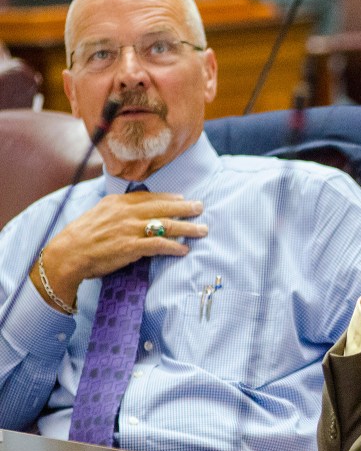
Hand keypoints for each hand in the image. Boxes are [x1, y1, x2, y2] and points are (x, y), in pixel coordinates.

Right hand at [30, 191, 207, 308]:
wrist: (67, 254)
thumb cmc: (82, 235)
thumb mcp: (99, 213)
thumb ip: (119, 208)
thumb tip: (136, 207)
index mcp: (119, 202)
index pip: (150, 197)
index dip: (169, 198)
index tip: (183, 198)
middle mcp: (127, 213)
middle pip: (163, 208)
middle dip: (185, 208)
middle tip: (201, 208)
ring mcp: (130, 229)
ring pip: (166, 225)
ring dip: (187, 228)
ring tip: (202, 230)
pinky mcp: (131, 247)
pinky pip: (159, 245)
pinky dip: (174, 247)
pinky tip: (184, 250)